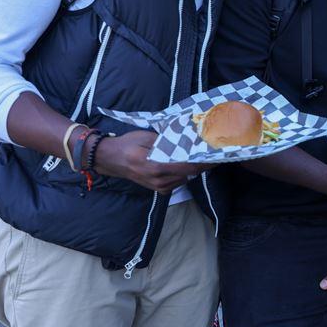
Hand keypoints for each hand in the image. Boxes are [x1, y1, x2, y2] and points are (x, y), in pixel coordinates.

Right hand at [93, 130, 216, 192]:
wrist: (110, 159)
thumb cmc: (127, 145)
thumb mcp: (147, 137)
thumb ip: (168, 141)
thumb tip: (189, 139)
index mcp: (157, 167)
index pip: (188, 166)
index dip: (204, 161)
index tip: (216, 154)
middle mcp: (159, 181)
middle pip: (190, 174)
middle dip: (202, 164)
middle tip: (212, 152)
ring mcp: (159, 187)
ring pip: (186, 179)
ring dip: (194, 169)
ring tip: (203, 156)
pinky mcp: (158, 189)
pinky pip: (178, 182)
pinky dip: (185, 173)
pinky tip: (187, 163)